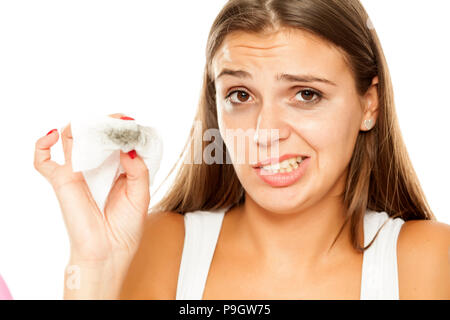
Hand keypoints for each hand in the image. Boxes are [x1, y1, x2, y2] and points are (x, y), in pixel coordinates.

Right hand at [33, 114, 149, 263]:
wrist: (108, 254)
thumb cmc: (125, 228)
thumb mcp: (141, 195)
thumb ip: (138, 170)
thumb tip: (128, 147)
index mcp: (119, 170)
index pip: (118, 141)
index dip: (123, 130)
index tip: (131, 123)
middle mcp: (98, 168)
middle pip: (95, 135)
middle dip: (105, 124)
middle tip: (117, 121)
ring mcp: (78, 173)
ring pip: (71, 139)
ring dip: (81, 127)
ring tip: (96, 128)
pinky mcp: (62, 181)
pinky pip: (43, 161)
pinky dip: (42, 145)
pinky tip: (53, 136)